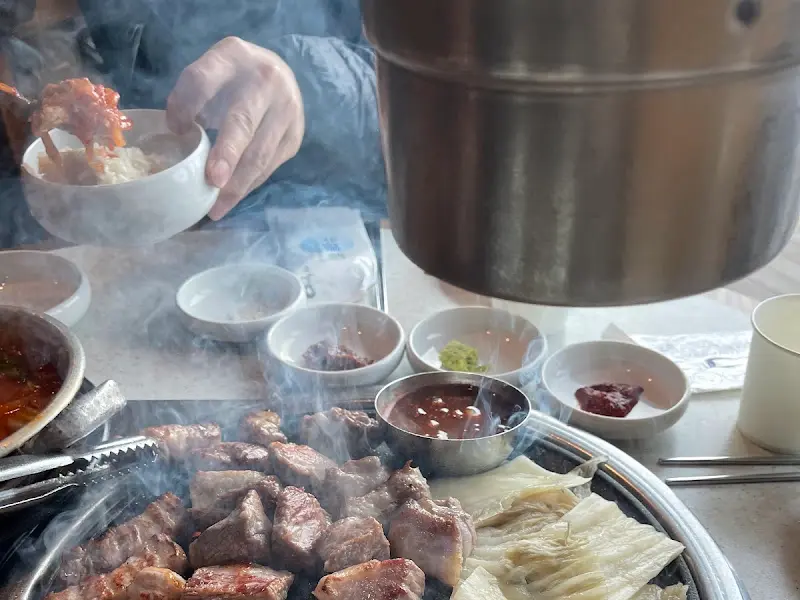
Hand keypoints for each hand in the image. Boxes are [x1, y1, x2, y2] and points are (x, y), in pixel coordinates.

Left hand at [167, 37, 303, 219]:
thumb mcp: (208, 72)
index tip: (177, 130)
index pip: (203, 80)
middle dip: (228, 155)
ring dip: (237, 184)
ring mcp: (287, 112)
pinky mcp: (294, 137)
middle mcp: (267, 82)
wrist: (278, 73)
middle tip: (213, 183)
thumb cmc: (232, 78)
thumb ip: (189, 95)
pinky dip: (248, 185)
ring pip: (260, 153)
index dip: (188, 105)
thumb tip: (177, 131)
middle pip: (242, 122)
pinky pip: (269, 166)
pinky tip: (231, 199)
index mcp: (233, 57)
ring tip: (215, 207)